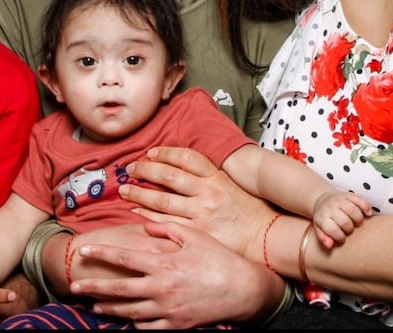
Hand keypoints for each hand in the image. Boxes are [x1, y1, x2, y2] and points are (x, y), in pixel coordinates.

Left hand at [70, 220, 284, 328]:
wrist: (241, 289)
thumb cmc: (217, 258)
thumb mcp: (192, 235)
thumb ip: (165, 229)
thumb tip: (144, 226)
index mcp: (162, 263)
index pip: (124, 257)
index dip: (102, 253)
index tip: (83, 250)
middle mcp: (160, 288)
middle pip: (119, 289)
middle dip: (95, 286)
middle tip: (75, 286)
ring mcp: (167, 309)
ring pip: (130, 312)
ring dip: (110, 308)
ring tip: (94, 304)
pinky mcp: (176, 325)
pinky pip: (149, 329)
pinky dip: (135, 326)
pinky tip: (125, 322)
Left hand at [121, 146, 274, 255]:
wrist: (268, 239)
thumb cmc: (251, 211)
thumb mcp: (232, 184)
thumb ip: (209, 176)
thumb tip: (183, 167)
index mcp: (216, 177)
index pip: (186, 158)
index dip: (165, 153)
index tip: (150, 153)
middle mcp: (207, 193)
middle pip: (168, 176)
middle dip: (145, 171)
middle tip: (129, 169)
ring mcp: (201, 214)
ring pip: (162, 200)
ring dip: (139, 195)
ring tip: (124, 190)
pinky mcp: (197, 235)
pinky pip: (166, 225)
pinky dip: (148, 219)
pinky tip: (135, 214)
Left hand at [312, 191, 372, 247]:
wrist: (322, 200)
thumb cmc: (323, 219)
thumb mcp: (319, 229)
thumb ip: (323, 238)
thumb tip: (329, 245)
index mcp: (322, 217)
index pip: (333, 229)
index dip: (340, 237)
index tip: (343, 238)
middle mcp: (330, 207)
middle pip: (345, 221)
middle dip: (350, 229)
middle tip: (350, 230)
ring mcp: (339, 199)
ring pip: (353, 210)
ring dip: (359, 220)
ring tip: (357, 223)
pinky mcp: (347, 194)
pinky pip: (360, 200)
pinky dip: (366, 207)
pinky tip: (368, 214)